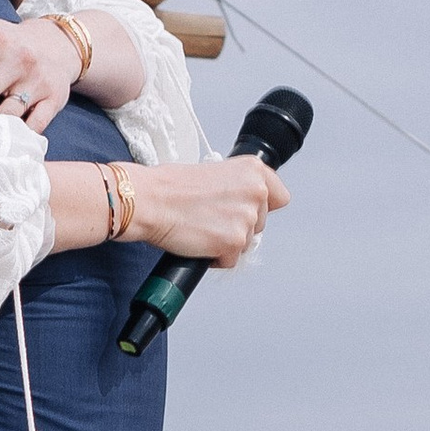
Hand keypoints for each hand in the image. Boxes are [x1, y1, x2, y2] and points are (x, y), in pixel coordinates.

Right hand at [127, 155, 287, 267]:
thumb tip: (244, 203)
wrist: (149, 201)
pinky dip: (215, 257)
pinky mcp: (233, 243)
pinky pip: (230, 260)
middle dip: (238, 225)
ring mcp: (246, 219)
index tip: (246, 208)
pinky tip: (199, 241)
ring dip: (226, 242)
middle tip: (211, 218)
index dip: (261, 207)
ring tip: (202, 227)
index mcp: (253, 171)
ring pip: (245, 243)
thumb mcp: (214, 171)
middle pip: (260, 223)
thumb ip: (237, 185)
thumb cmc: (170, 186)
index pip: (279, 197)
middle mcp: (256, 192)